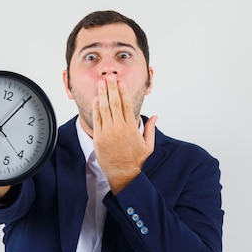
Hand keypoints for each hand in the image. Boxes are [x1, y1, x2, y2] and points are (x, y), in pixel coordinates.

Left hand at [92, 76, 157, 193]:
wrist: (123, 174)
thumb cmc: (136, 161)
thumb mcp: (148, 145)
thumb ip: (150, 129)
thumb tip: (156, 116)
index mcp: (132, 127)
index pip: (126, 104)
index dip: (123, 92)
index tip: (121, 83)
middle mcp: (119, 128)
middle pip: (114, 103)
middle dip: (111, 88)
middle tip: (110, 77)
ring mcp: (108, 132)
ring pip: (104, 109)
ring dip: (102, 94)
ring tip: (101, 84)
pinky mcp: (99, 138)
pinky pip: (96, 119)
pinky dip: (96, 108)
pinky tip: (95, 99)